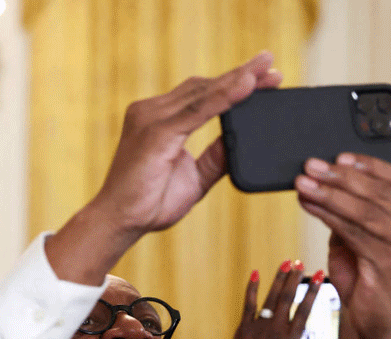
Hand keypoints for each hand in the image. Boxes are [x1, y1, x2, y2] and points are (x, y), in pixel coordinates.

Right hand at [46, 51, 282, 284]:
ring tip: (267, 71)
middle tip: (271, 64)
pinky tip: (246, 89)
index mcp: (158, 119)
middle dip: (240, 76)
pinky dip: (224, 98)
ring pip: (203, 93)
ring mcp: (151, 119)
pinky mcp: (155, 132)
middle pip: (203, 86)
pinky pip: (197, 110)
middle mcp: (151, 111)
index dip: (231, 84)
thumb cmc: (149, 203)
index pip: (200, 94)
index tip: (263, 78)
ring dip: (237, 81)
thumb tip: (242, 140)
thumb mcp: (194, 177)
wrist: (119, 222)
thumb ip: (216, 157)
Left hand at [207, 262, 322, 338]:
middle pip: (289, 298)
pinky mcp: (244, 329)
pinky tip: (255, 274)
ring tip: (286, 263)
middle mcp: (277, 331)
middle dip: (296, 278)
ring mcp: (260, 328)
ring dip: (279, 279)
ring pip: (271, 298)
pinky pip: (249, 305)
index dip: (313, 291)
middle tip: (300, 263)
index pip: (305, 310)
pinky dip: (251, 288)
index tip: (319, 276)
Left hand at [295, 153, 390, 338]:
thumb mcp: (359, 241)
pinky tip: (309, 205)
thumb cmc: (367, 282)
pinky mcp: (390, 264)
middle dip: (338, 177)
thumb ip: (350, 215)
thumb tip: (322, 185)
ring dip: (328, 194)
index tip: (338, 156)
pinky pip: (352, 231)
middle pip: (376, 192)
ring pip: (363, 210)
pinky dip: (327, 215)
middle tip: (310, 166)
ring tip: (304, 184)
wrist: (379, 325)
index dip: (367, 164)